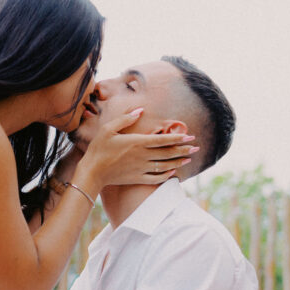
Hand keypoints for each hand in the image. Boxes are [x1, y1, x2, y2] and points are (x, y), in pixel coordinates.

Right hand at [81, 108, 196, 186]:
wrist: (92, 172)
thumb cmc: (99, 149)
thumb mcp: (108, 128)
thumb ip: (126, 119)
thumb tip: (141, 110)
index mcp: (137, 142)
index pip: (163, 140)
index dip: (178, 138)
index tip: (189, 136)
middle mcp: (143, 156)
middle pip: (168, 153)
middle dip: (183, 150)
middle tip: (196, 148)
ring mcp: (141, 168)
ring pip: (165, 166)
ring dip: (178, 162)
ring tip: (188, 159)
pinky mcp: (137, 178)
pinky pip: (156, 178)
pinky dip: (166, 176)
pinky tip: (172, 173)